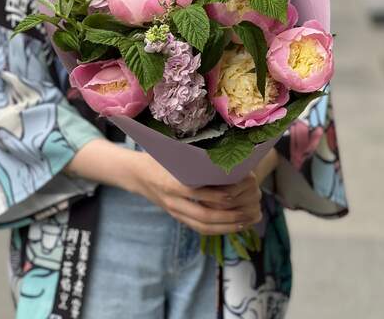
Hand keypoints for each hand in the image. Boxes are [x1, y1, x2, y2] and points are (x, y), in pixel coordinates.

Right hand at [132, 153, 262, 235]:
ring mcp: (174, 211)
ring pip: (202, 226)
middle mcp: (172, 200)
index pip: (199, 193)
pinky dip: (217, 229)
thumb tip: (222, 154)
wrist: (136, 174)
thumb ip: (192, 158)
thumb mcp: (171, 154)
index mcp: (171, 182)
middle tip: (248, 212)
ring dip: (225, 226)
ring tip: (245, 222)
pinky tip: (232, 226)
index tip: (239, 191)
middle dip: (228, 216)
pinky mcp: (176, 216)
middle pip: (203, 215)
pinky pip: (198, 228)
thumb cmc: (158, 158)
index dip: (219, 194)